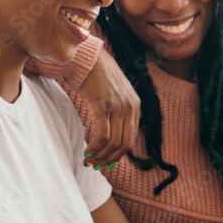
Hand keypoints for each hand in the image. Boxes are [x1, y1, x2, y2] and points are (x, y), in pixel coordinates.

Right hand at [79, 47, 140, 168]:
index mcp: (135, 105)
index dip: (118, 154)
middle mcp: (129, 107)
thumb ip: (117, 110)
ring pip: (113, 143)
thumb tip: (110, 135)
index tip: (106, 161)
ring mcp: (117, 107)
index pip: (131, 139)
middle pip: (124, 144)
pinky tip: (87, 151)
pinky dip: (94, 147)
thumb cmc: (96, 75)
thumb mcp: (115, 92)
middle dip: (110, 159)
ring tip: (89, 161)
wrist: (87, 57)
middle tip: (97, 165)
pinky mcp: (102, 106)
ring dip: (100, 156)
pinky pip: (102, 136)